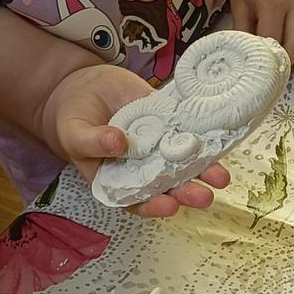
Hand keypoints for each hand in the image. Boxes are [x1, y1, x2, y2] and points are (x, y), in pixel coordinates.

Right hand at [40, 64, 231, 217]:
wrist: (83, 88)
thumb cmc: (73, 119)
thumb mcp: (74, 132)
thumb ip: (92, 142)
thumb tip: (116, 143)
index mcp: (117, 180)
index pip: (137, 200)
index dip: (154, 205)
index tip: (169, 205)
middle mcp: (143, 168)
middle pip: (168, 186)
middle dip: (187, 192)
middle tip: (205, 195)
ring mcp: (159, 146)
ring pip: (184, 162)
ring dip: (204, 170)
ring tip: (220, 176)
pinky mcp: (169, 123)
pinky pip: (188, 131)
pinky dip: (205, 138)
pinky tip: (219, 142)